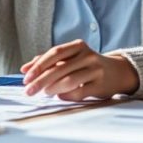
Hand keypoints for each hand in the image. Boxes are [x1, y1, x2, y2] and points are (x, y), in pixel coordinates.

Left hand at [20, 39, 139, 100]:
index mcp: (78, 46)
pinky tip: (59, 96)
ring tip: (44, 93)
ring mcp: (96, 70)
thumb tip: (25, 69)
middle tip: (29, 91)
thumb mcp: (71, 58)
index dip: (38, 65)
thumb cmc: (87, 65)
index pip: (55, 53)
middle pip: (60, 68)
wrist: (117, 72)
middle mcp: (88, 56)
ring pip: (69, 80)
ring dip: (52, 88)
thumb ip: (49, 61)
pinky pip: (79, 92)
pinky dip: (66, 95)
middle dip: (41, 81)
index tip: (26, 77)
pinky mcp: (100, 86)